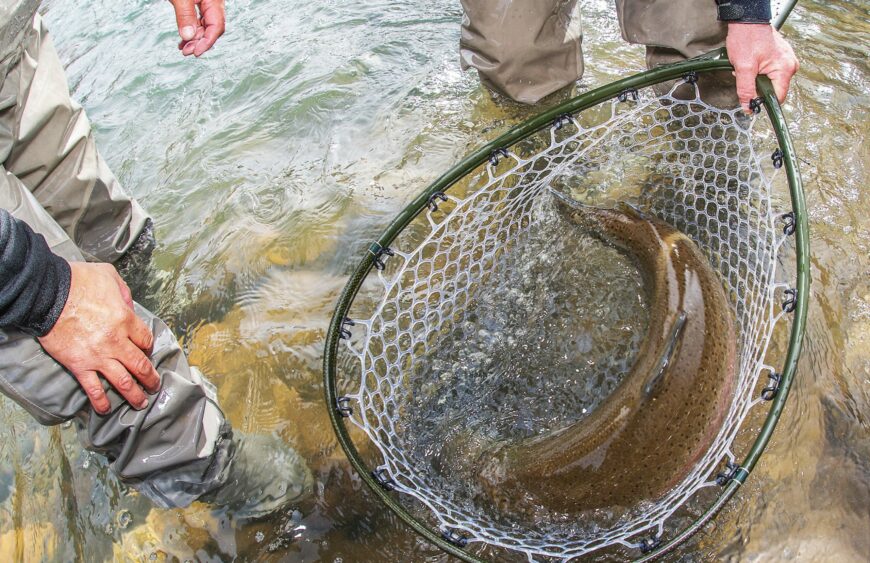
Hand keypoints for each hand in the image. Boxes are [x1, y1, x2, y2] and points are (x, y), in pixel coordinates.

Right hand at [37, 263, 159, 414]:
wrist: (48, 294)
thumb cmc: (78, 281)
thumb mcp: (109, 277)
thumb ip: (123, 292)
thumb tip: (129, 305)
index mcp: (126, 320)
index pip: (146, 340)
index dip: (148, 347)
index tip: (147, 351)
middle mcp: (116, 342)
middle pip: (140, 365)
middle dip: (150, 379)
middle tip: (155, 386)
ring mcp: (98, 356)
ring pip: (123, 381)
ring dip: (134, 395)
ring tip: (140, 403)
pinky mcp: (79, 365)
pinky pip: (93, 388)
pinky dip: (101, 400)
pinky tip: (106, 409)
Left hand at [170, 0, 225, 56]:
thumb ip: (185, 15)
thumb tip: (188, 36)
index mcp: (214, 1)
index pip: (216, 26)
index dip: (207, 42)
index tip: (196, 52)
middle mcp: (214, 4)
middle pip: (211, 28)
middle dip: (199, 42)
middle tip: (186, 51)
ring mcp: (208, 4)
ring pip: (204, 26)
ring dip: (194, 38)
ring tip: (183, 47)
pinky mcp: (200, 4)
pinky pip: (198, 21)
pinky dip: (191, 30)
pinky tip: (184, 39)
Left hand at [726, 23, 798, 112]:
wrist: (746, 21)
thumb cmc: (747, 38)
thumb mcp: (743, 68)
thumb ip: (746, 90)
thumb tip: (748, 106)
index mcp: (785, 69)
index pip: (778, 97)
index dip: (763, 101)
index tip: (751, 101)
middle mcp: (790, 65)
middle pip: (773, 89)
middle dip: (757, 86)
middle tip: (746, 75)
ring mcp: (786, 60)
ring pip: (769, 81)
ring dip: (756, 78)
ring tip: (748, 66)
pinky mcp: (780, 57)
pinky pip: (769, 72)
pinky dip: (758, 71)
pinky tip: (752, 63)